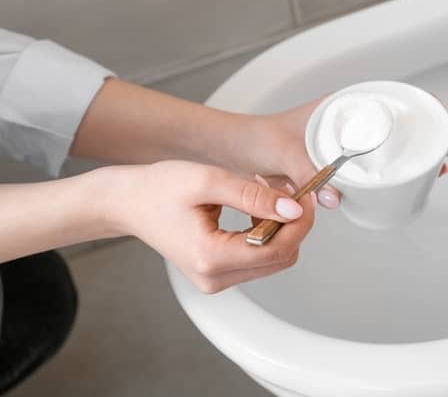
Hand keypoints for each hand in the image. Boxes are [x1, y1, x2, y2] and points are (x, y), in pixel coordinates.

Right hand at [106, 160, 314, 292]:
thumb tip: (294, 209)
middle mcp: (214, 277)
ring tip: (263, 194)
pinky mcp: (218, 274)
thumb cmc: (158, 188)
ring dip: (279, 227)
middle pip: (281, 257)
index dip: (301, 222)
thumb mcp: (209, 181)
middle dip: (292, 223)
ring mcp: (216, 280)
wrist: (127, 203)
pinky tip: (254, 207)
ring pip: (273, 259)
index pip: (278, 249)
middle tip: (285, 190)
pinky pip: (258, 257)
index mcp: (210, 258)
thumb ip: (254, 197)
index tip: (306, 195)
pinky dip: (264, 233)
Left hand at [231, 98, 447, 207]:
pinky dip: (382, 180)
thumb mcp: (284, 152)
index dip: (414, 107)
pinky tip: (393, 189)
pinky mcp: (330, 168)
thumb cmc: (255, 139)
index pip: (384, 100)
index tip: (437, 116)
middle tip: (442, 152)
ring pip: (381, 150)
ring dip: (404, 160)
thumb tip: (335, 197)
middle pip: (392, 127)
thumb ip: (308, 174)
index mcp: (335, 108)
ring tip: (429, 170)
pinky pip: (363, 173)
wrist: (230, 153)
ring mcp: (337, 146)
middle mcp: (341, 124)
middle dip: (419, 137)